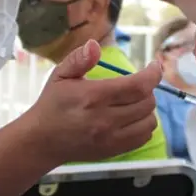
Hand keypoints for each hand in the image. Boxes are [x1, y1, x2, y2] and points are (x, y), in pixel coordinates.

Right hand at [29, 40, 161, 162]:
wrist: (42, 141)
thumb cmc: (52, 105)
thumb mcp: (60, 76)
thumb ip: (78, 59)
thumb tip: (95, 45)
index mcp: (93, 96)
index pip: (137, 86)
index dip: (153, 74)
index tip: (153, 66)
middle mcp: (105, 118)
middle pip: (147, 102)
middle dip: (148, 89)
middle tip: (136, 84)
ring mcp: (111, 138)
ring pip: (149, 120)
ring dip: (147, 108)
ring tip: (134, 101)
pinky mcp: (114, 150)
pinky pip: (144, 137)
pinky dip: (144, 125)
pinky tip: (132, 117)